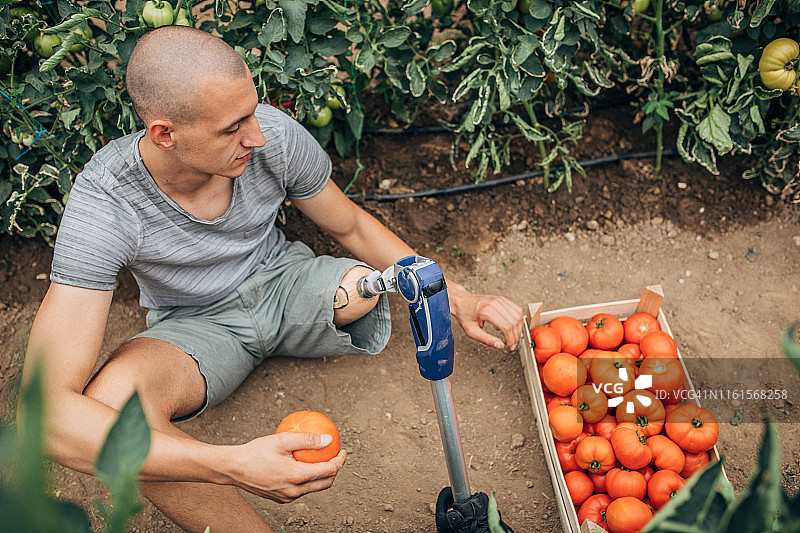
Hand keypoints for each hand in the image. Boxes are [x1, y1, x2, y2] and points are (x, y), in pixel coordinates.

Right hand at [228, 432, 345, 502]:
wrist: (234, 468)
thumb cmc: (256, 452)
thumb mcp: (283, 439)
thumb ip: (308, 440)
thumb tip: (329, 440)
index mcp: (297, 477)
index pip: (329, 471)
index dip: (340, 461)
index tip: (342, 450)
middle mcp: (294, 491)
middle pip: (325, 483)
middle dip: (334, 470)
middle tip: (335, 456)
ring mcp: (287, 497)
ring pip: (313, 488)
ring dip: (321, 476)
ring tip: (320, 460)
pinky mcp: (280, 498)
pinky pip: (300, 490)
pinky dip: (307, 479)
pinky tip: (303, 465)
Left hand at [447, 280, 523, 350]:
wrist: (462, 301)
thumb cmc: (465, 315)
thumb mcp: (472, 331)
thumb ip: (486, 340)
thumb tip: (500, 346)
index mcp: (486, 311)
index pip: (506, 327)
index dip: (511, 339)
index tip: (510, 346)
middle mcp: (495, 303)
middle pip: (514, 321)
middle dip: (516, 335)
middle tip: (513, 343)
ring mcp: (500, 300)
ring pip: (518, 315)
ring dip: (519, 328)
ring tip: (513, 336)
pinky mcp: (502, 299)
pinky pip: (517, 309)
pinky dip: (518, 320)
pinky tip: (513, 326)